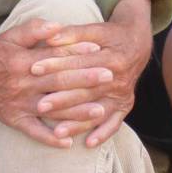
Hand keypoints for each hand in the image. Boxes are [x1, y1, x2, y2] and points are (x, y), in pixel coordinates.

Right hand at [0, 22, 112, 148]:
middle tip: (110, 78)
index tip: (99, 51)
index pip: (56, 57)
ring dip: (76, 112)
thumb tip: (57, 26)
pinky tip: (68, 143)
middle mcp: (24, 84)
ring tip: (100, 111)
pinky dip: (49, 139)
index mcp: (24, 61)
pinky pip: (33, 132)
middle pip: (59, 82)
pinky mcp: (14, 119)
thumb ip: (34, 29)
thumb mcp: (12, 35)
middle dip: (85, 80)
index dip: (77, 53)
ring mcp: (20, 104)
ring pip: (52, 109)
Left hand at [27, 0, 152, 146]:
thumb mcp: (95, 29)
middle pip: (87, 91)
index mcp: (112, 56)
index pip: (79, 63)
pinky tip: (87, 143)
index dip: (56, 64)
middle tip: (40, 106)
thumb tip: (50, 37)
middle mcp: (120, 77)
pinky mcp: (125, 105)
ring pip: (98, 111)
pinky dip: (102, 133)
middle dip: (63, 99)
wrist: (137, 44)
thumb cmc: (110, 35)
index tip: (34, 68)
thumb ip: (73, 33)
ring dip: (78, 123)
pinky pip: (115, 123)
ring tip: (57, 132)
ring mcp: (123, 93)